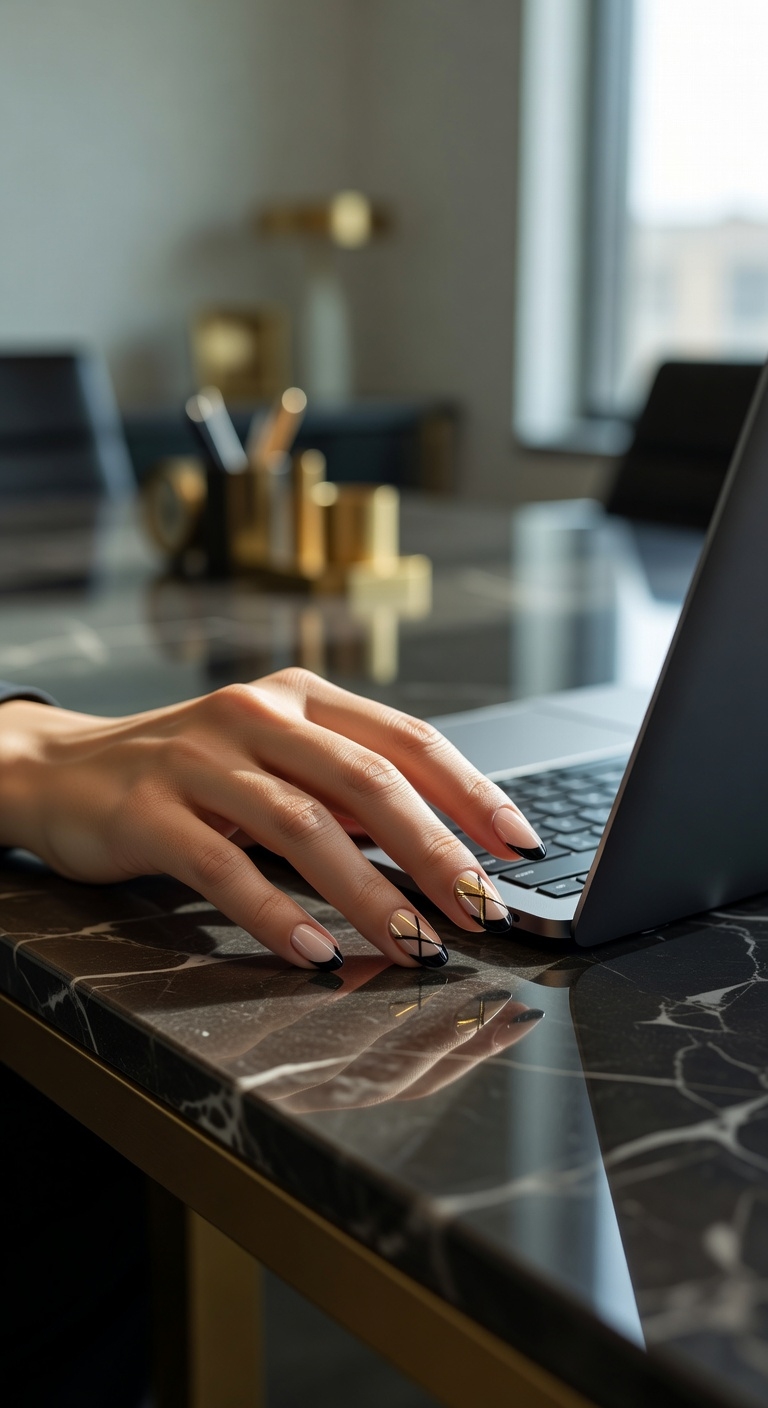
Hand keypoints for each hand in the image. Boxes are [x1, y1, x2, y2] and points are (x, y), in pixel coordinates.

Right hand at [0, 669, 542, 972]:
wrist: (63, 770)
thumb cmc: (190, 775)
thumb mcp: (275, 765)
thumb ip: (346, 794)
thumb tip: (444, 850)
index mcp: (301, 699)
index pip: (406, 739)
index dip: (472, 792)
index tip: (520, 844)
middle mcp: (256, 715)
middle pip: (367, 781)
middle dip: (436, 852)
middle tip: (481, 911)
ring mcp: (199, 759)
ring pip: (303, 827)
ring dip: (369, 894)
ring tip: (414, 946)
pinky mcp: (149, 810)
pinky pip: (223, 868)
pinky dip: (277, 915)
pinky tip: (318, 952)